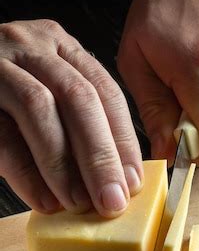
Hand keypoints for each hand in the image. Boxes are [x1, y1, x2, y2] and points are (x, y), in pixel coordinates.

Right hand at [0, 19, 142, 216]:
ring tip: (78, 204)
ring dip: (63, 165)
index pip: (105, 91)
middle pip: (80, 99)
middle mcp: (31, 46)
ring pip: (40, 109)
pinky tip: (43, 200)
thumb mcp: (45, 93)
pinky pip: (1, 133)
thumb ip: (75, 122)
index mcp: (60, 47)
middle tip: (112, 201)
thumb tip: (116, 177)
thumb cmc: (3, 97)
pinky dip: (25, 172)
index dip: (123, 139)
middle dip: (101, 156)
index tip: (133, 181)